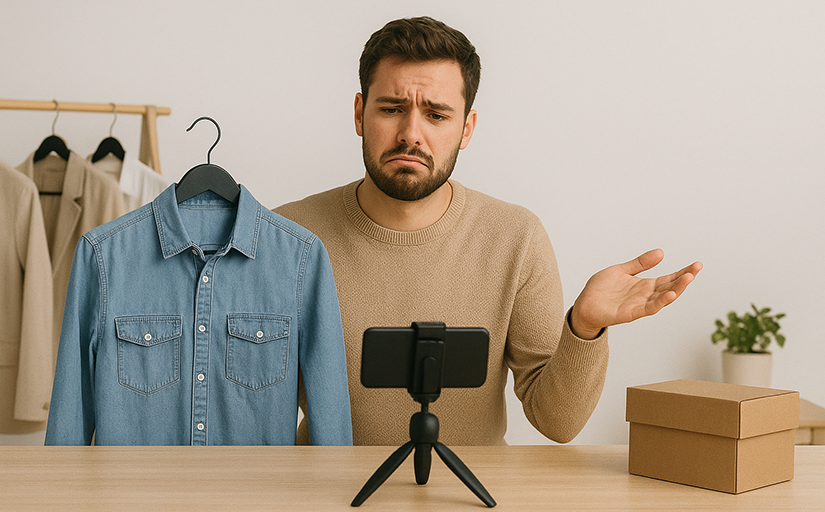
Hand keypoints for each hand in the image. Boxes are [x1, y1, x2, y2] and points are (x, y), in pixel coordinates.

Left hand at [570, 249, 702, 339]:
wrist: (584, 305)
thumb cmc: (601, 290)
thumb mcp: (621, 270)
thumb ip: (640, 263)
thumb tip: (661, 252)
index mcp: (644, 285)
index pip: (669, 278)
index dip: (683, 272)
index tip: (696, 265)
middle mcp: (645, 295)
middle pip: (670, 287)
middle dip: (685, 278)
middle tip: (697, 268)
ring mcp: (640, 305)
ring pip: (664, 298)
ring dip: (677, 289)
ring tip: (689, 278)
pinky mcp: (631, 313)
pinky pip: (650, 308)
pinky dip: (661, 302)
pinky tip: (671, 294)